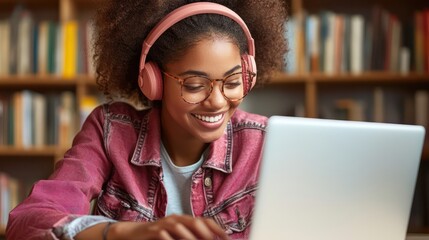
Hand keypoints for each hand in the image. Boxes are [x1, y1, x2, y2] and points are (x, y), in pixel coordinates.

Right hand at [106, 214, 229, 239]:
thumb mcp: (177, 236)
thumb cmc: (159, 236)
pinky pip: (164, 235)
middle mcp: (176, 219)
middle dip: (205, 232)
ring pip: (180, 227)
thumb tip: (210, 239)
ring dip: (190, 237)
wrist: (134, 234)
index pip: (204, 221)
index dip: (217, 228)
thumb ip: (191, 236)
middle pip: (194, 222)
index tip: (227, 237)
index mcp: (184, 220)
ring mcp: (164, 224)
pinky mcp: (153, 231)